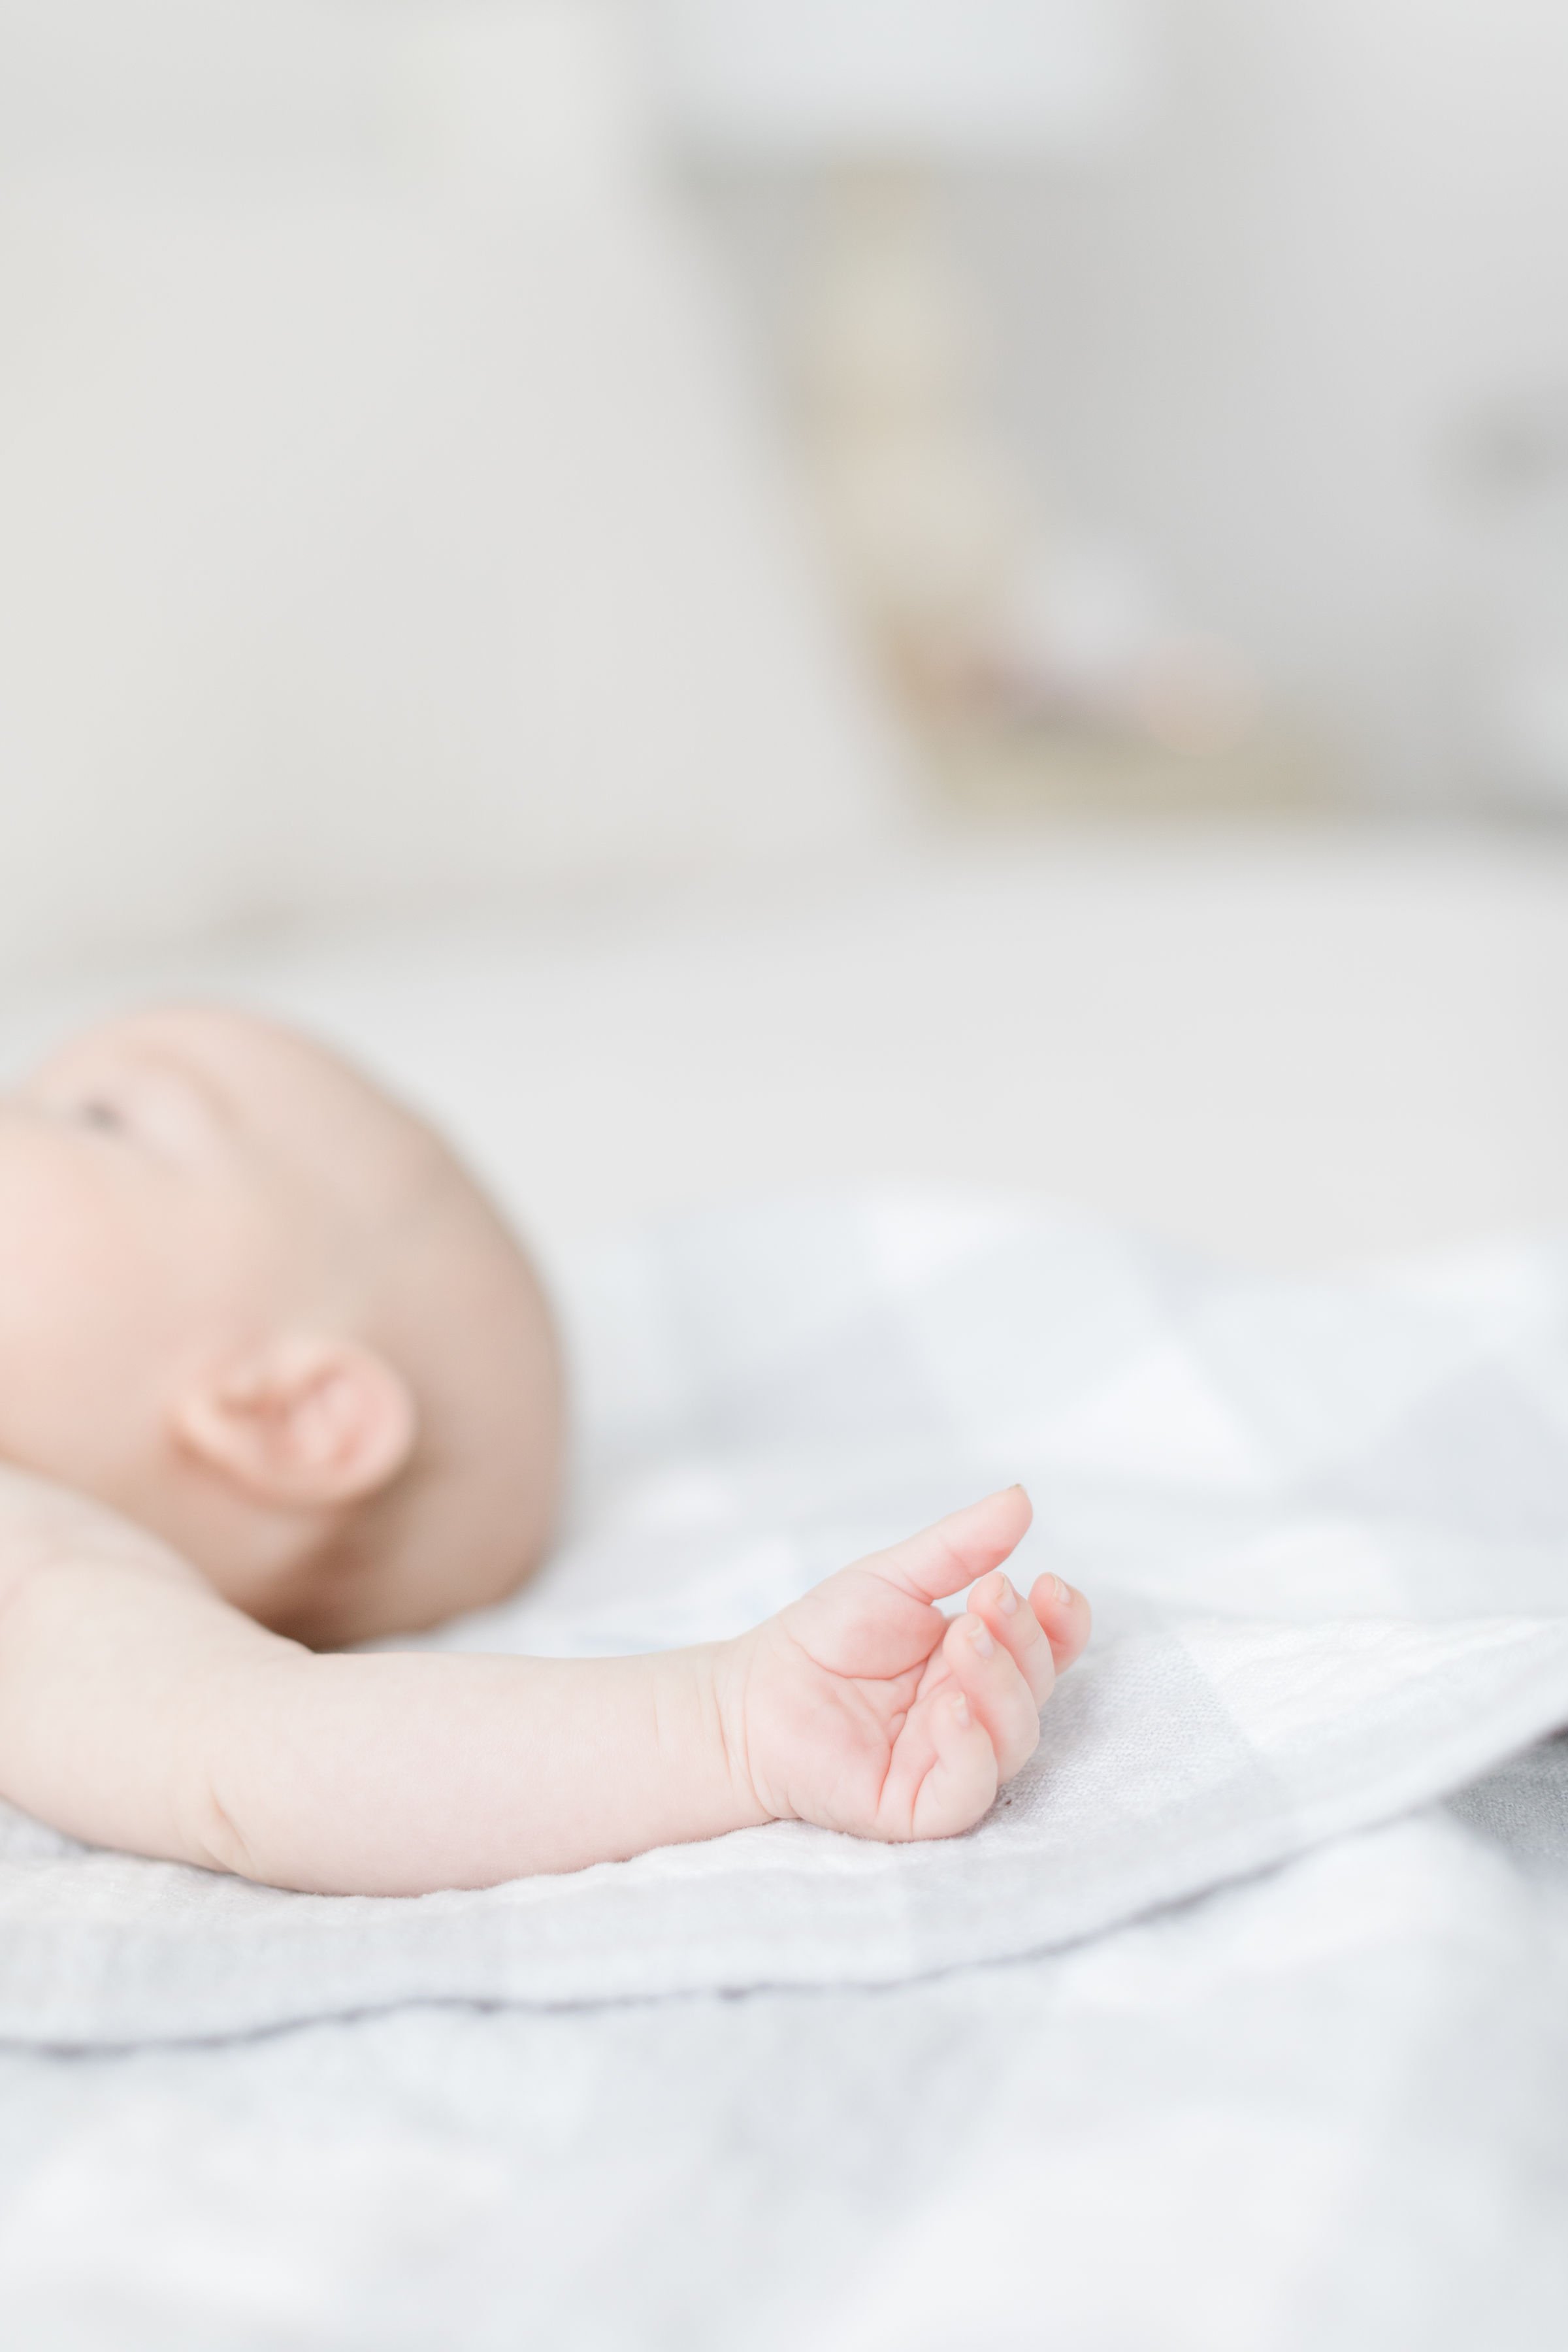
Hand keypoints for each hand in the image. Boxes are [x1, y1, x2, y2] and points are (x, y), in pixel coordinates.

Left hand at [716, 1488, 1088, 1841]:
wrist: (751, 1693)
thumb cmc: (823, 1637)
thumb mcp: (894, 1578)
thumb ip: (959, 1546)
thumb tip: (1021, 1497)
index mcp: (978, 1662)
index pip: (1049, 1648)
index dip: (1064, 1622)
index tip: (1050, 1585)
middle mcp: (975, 1713)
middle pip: (1037, 1687)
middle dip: (1024, 1640)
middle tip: (988, 1599)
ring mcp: (950, 1761)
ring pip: (1014, 1738)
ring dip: (1001, 1684)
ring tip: (964, 1638)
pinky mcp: (918, 1806)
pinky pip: (968, 1790)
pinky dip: (970, 1749)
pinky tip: (950, 1706)